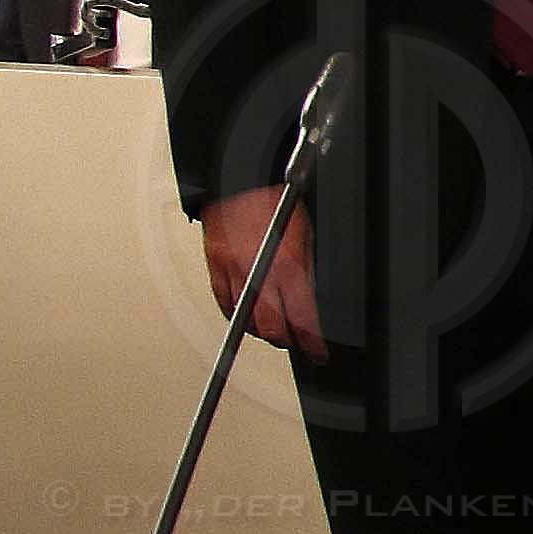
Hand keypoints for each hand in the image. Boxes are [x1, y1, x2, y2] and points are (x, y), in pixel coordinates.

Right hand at [199, 192, 324, 360]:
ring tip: (275, 330)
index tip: (318, 352)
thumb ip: (306, 269)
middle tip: (297, 343)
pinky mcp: (214, 268)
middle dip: (287, 341)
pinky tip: (247, 318)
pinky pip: (224, 304)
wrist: (241, 181)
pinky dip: (237, 316)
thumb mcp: (306, 233)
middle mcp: (259, 272)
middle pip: (271, 328)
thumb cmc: (276, 200)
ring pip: (246, 320)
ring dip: (262, 331)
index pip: (302, 316)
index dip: (311, 341)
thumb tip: (309, 299)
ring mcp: (233, 271)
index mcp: (288, 262)